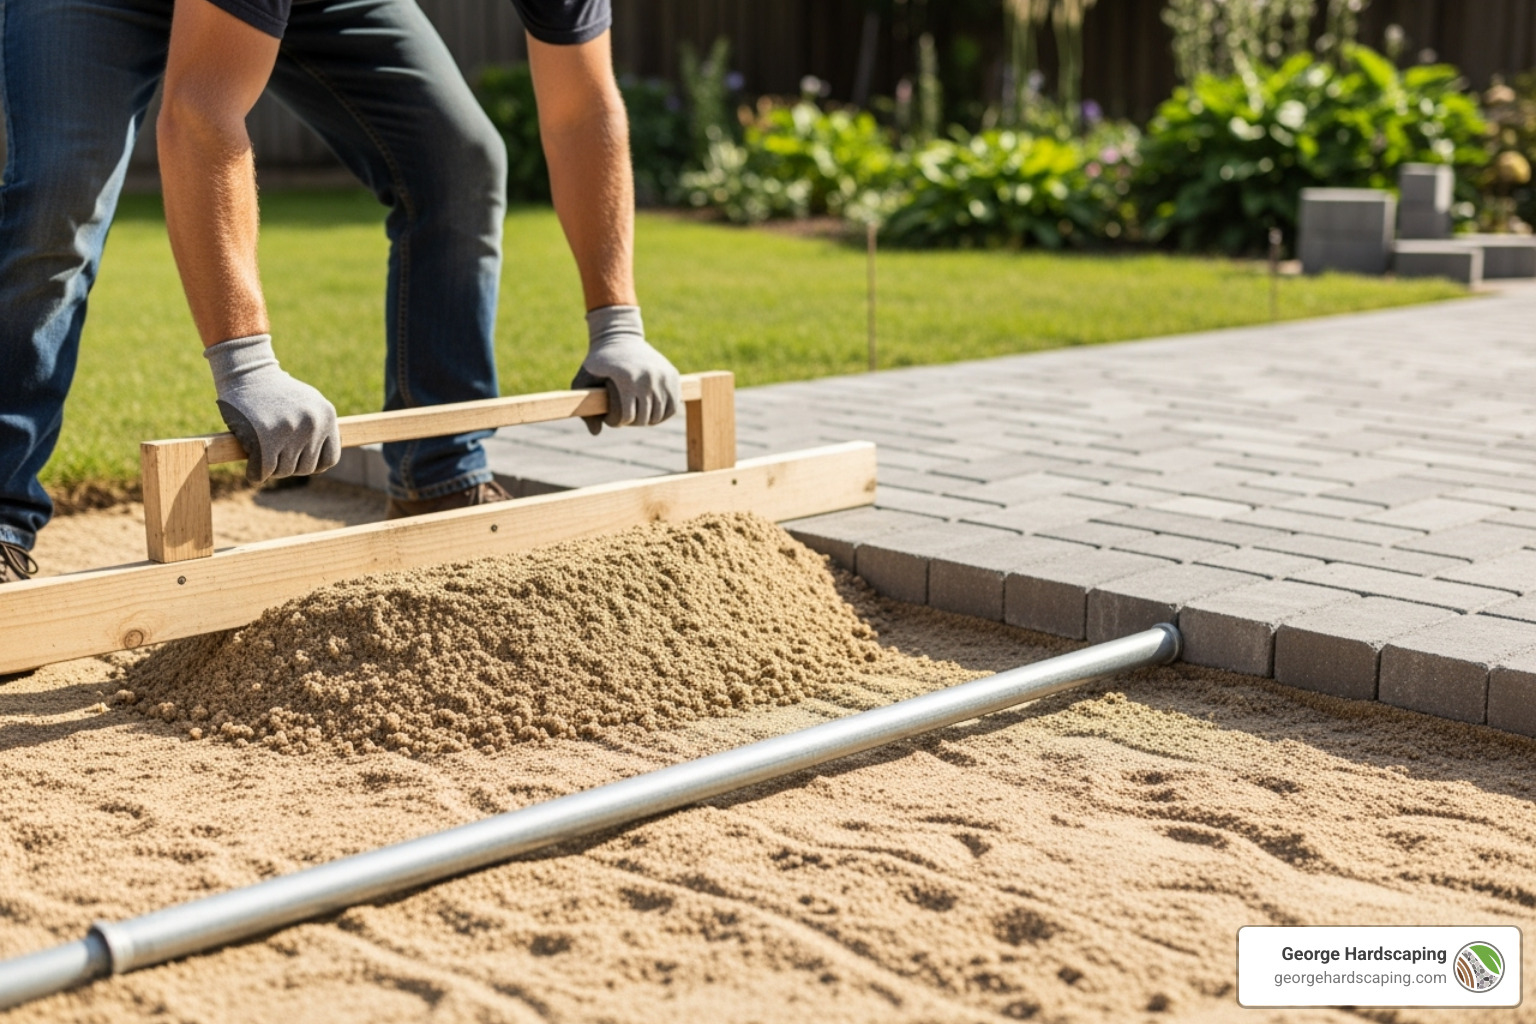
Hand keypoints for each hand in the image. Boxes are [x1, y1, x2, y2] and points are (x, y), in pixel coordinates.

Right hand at [204, 334, 340, 483]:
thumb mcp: (307, 403)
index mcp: (327, 415)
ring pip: (284, 471)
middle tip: (274, 452)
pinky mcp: (265, 437)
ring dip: (271, 468)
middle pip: (305, 468)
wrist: (247, 371)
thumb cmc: (275, 392)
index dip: (311, 464)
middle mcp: (313, 424)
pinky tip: (252, 468)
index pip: (329, 459)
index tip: (297, 459)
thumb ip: (318, 429)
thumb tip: (322, 464)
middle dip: (288, 465)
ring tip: (263, 449)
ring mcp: (290, 430)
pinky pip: (263, 471)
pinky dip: (256, 473)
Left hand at [571, 306, 681, 435]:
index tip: (611, 418)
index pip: (627, 416)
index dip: (617, 422)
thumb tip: (596, 433)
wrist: (620, 337)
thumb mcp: (583, 380)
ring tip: (637, 415)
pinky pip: (673, 406)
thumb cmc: (598, 361)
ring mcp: (662, 376)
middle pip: (644, 418)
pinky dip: (663, 415)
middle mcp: (647, 377)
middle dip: (632, 422)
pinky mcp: (672, 375)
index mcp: (627, 379)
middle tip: (624, 418)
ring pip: (659, 415)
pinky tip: (653, 414)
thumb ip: (585, 407)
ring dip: (647, 420)